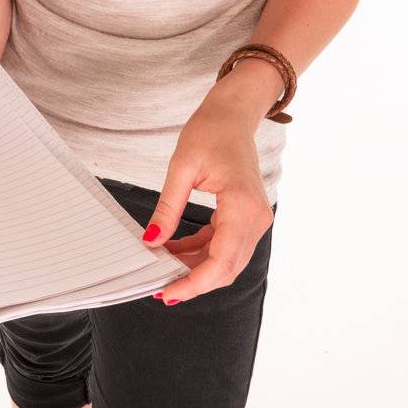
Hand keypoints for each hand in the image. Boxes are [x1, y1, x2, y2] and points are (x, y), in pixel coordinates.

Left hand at [142, 101, 272, 304]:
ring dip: (195, 267)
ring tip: (162, 266)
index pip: (222, 262)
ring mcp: (254, 219)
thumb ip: (168, 208)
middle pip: (227, 268)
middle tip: (160, 287)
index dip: (195, 284)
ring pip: (226, 260)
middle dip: (193, 281)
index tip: (168, 292)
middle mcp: (256, 218)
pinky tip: (174, 248)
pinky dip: (200, 251)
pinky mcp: (246, 217)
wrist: (232, 115)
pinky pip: (224, 245)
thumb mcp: (181, 168)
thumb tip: (151, 241)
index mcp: (243, 207)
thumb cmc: (210, 132)